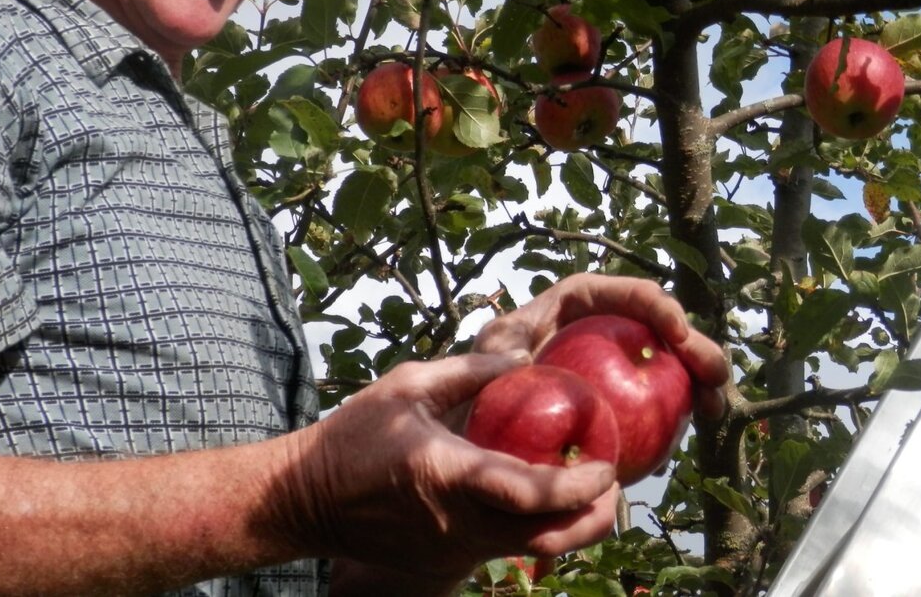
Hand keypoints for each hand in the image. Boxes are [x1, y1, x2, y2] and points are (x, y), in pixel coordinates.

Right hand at [279, 351, 618, 585]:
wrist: (305, 500)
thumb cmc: (354, 435)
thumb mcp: (407, 385)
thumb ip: (469, 371)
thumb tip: (522, 358)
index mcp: (449, 474)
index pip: (529, 493)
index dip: (578, 485)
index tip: (607, 464)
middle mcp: (458, 523)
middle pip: (547, 538)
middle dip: (594, 518)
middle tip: (615, 485)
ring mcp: (453, 551)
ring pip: (531, 551)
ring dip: (571, 528)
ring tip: (592, 492)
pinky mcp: (447, 562)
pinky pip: (505, 550)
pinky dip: (536, 530)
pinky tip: (544, 499)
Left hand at [473, 275, 730, 419]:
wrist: (492, 415)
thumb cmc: (487, 372)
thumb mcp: (492, 351)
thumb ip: (503, 347)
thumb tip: (528, 358)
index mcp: (581, 300)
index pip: (627, 293)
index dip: (657, 306)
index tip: (675, 332)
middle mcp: (610, 323)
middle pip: (663, 325)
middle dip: (696, 344)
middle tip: (715, 373)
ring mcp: (625, 358)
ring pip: (675, 360)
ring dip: (703, 377)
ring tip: (715, 405)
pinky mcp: (631, 392)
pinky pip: (666, 395)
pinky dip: (688, 405)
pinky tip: (702, 423)